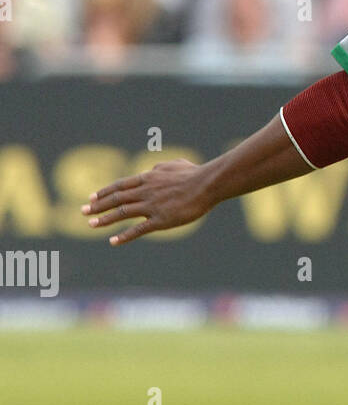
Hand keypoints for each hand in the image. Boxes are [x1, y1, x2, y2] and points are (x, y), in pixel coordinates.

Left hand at [82, 160, 213, 245]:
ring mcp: (152, 206)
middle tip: (82, 211)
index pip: (120, 186)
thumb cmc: (195, 173)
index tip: (91, 198)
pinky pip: (138, 229)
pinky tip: (112, 241)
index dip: (104, 192)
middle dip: (97, 206)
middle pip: (116, 199)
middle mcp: (145, 191)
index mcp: (148, 178)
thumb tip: (151, 169)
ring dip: (104, 219)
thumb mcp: (174, 164)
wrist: (208, 184)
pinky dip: (123, 236)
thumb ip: (160, 167)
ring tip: (90, 224)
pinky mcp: (161, 220)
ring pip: (122, 213)